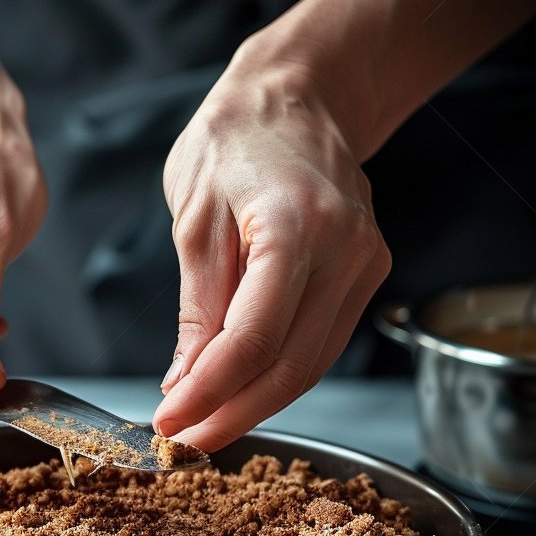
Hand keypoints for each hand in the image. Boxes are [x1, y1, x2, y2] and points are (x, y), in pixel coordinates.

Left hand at [152, 53, 390, 451]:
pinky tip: (240, 389)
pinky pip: (321, 342)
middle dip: (232, 414)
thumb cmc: (236, 139)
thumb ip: (196, 307)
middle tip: (183, 441)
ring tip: (204, 426)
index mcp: (295, 226)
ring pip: (311, 364)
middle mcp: (345, 250)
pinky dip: (279, 373)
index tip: (167, 422)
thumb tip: (184, 385)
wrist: (300, 94)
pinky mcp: (368, 272)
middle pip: (289, 366)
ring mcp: (366, 263)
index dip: (208, 394)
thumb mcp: (193, 216)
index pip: (252, 339)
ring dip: (256, 403)